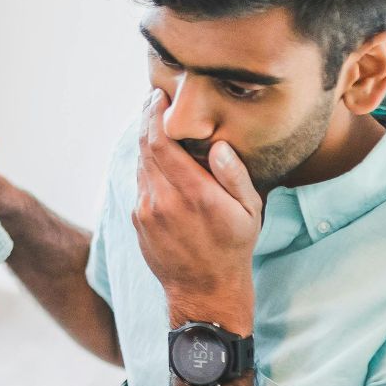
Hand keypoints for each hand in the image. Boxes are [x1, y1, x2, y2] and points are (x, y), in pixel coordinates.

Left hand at [132, 89, 259, 328]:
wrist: (203, 290)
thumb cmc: (233, 247)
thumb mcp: (249, 211)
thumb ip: (234, 175)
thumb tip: (217, 145)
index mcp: (192, 193)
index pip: (161, 142)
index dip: (155, 114)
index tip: (160, 95)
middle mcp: (162, 200)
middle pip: (144, 147)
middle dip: (148, 119)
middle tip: (156, 99)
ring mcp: (145, 211)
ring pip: (140, 163)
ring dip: (146, 141)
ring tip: (158, 122)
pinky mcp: (137, 219)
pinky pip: (140, 182)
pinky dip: (147, 164)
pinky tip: (159, 157)